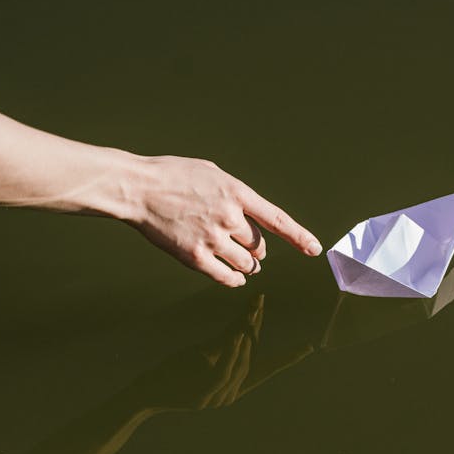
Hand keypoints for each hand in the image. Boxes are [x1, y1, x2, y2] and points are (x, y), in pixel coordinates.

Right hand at [127, 154, 321, 286]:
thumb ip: (234, 194)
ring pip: (246, 263)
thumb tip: (251, 218)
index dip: (298, 237)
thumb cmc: (173, 177)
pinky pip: (227, 277)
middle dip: (257, 250)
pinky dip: (235, 280)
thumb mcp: (211, 173)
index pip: (277, 220)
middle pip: (259, 246)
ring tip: (242, 263)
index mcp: (236, 192)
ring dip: (248, 266)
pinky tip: (236, 278)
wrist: (139, 189)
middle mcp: (229, 216)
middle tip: (249, 249)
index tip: (314, 249)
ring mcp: (213, 238)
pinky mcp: (196, 257)